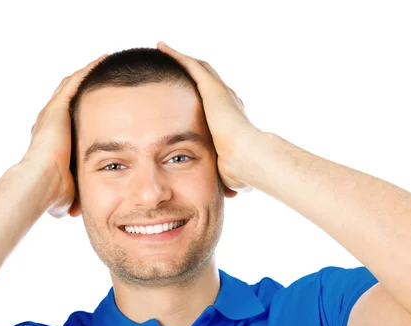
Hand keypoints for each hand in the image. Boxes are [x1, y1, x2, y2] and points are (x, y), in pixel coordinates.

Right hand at [22, 53, 106, 217]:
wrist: (39, 186)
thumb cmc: (51, 194)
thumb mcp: (65, 192)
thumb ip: (71, 196)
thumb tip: (74, 211)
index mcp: (53, 140)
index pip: (69, 120)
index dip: (83, 110)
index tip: (99, 105)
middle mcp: (50, 122)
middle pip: (71, 98)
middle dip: (88, 87)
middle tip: (106, 78)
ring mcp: (52, 113)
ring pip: (72, 85)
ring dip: (89, 74)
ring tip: (106, 61)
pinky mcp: (57, 108)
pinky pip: (75, 82)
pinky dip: (88, 70)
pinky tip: (103, 60)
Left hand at [156, 41, 260, 193]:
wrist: (247, 158)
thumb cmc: (240, 169)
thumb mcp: (229, 171)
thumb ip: (228, 176)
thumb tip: (231, 192)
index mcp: (231, 119)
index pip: (214, 102)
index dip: (201, 96)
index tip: (188, 95)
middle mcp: (227, 101)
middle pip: (206, 81)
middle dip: (189, 73)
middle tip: (172, 68)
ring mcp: (220, 92)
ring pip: (198, 68)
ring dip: (181, 60)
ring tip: (164, 51)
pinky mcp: (212, 88)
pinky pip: (191, 66)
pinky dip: (177, 55)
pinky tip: (162, 47)